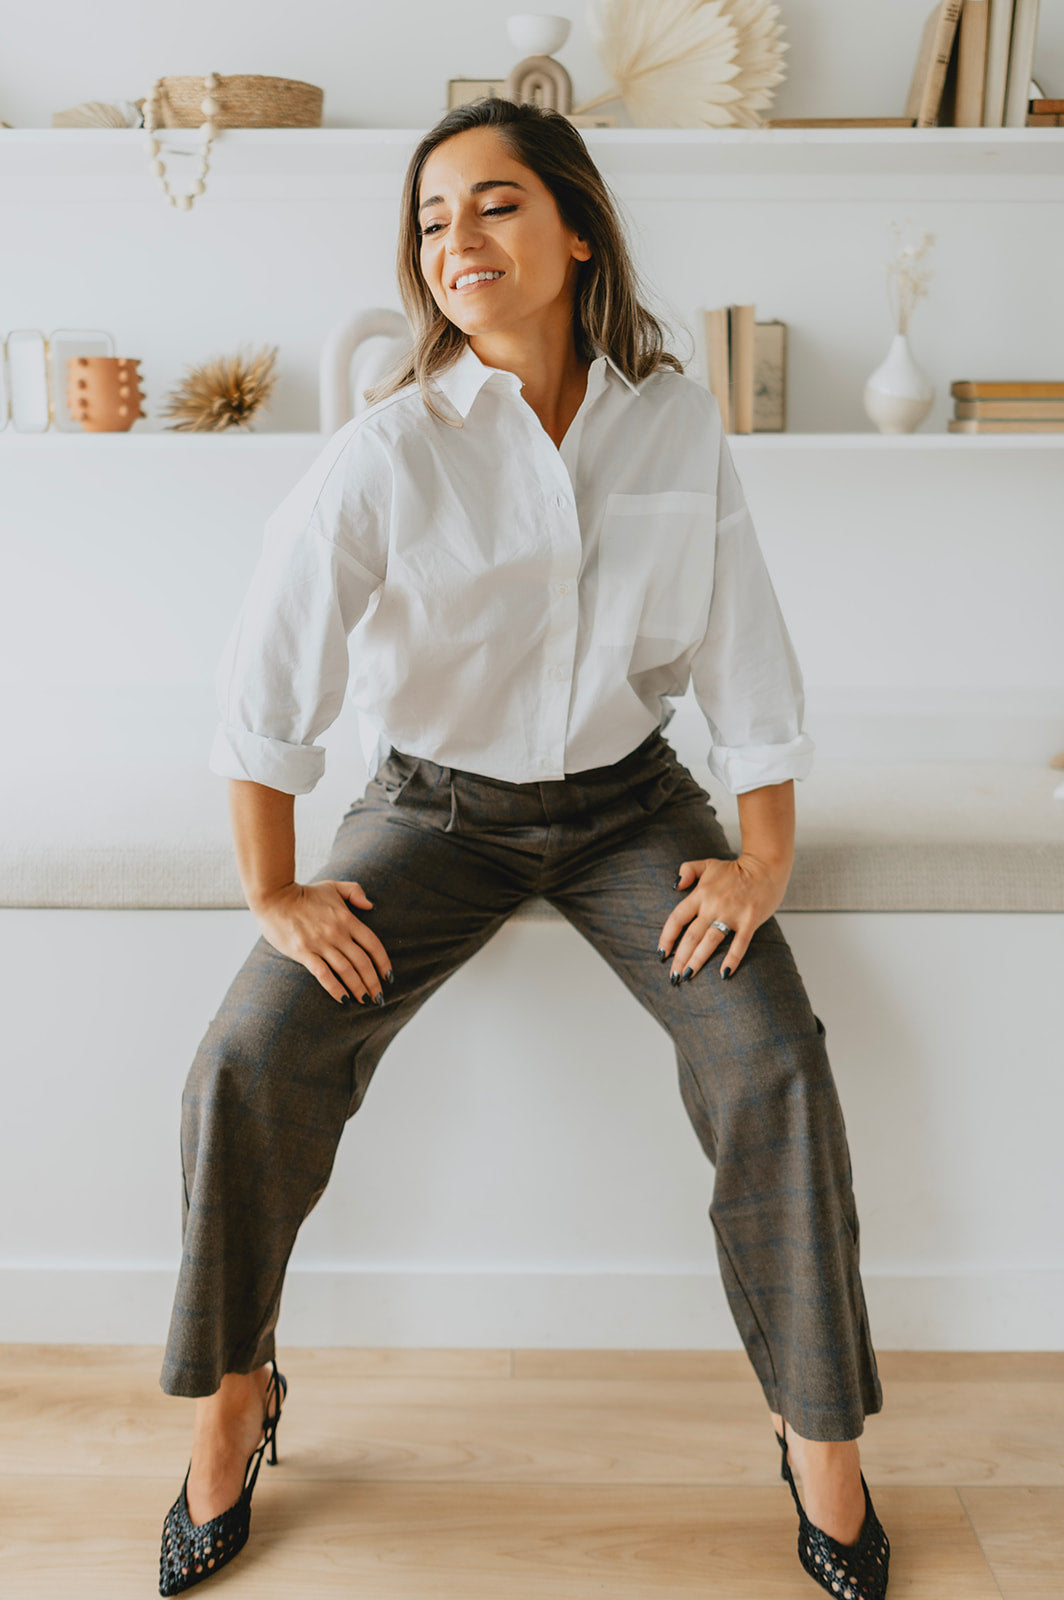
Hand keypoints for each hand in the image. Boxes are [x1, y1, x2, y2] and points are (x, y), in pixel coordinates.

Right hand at [252, 879, 393, 1006]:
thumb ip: (355, 892)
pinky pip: (324, 974)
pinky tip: (344, 999)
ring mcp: (320, 943)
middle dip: (373, 982)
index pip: (373, 944)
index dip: (383, 963)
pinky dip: (336, 988)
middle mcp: (337, 933)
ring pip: (346, 971)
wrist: (274, 896)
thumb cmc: (305, 893)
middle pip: (362, 962)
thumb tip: (370, 905)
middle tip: (379, 997)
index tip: (389, 977)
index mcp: (347, 918)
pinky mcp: (303, 952)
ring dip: (358, 988)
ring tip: (365, 1001)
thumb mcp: (334, 886)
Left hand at [659, 853, 789, 983]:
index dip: (667, 937)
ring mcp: (732, 913)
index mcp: (700, 894)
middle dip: (680, 958)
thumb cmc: (735, 869)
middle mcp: (713, 905)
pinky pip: (739, 943)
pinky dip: (732, 959)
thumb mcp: (707, 864)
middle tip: (674, 977)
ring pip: (710, 941)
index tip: (661, 954)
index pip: (677, 918)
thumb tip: (674, 886)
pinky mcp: (750, 920)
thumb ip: (687, 871)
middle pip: (691, 936)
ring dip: (697, 961)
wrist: (766, 866)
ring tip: (688, 977)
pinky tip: (724, 974)